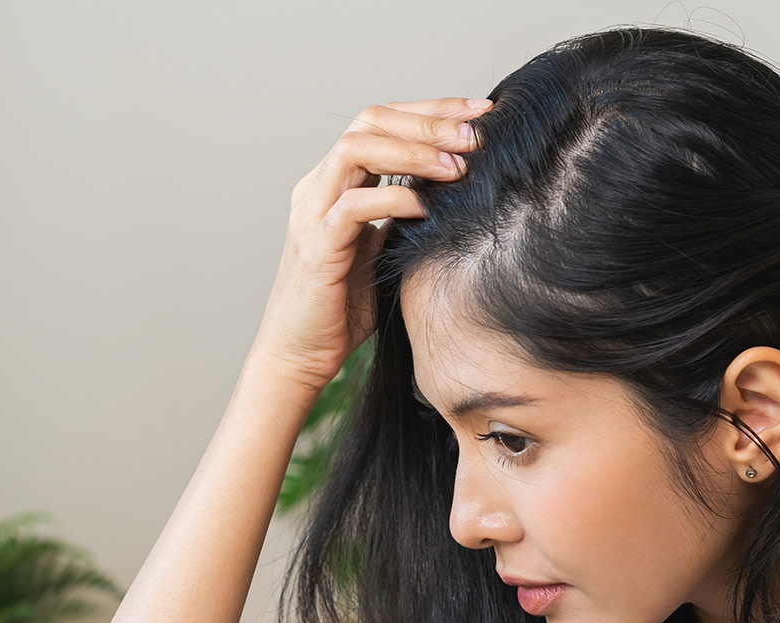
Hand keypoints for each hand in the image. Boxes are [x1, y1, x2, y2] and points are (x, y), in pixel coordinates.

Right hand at [248, 97, 492, 394]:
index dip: (431, 111)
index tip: (480, 112)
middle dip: (428, 120)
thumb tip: (458, 193)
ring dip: (413, 151)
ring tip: (459, 165)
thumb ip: (406, 218)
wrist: (299, 356)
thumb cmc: (344, 309)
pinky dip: (394, 198)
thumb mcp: (384, 251)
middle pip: (370, 121)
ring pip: (357, 149)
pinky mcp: (317, 246)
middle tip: (477, 131)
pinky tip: (427, 207)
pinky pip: (353, 205)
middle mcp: (319, 186)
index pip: (381, 122)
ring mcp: (312, 213)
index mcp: (335, 182)